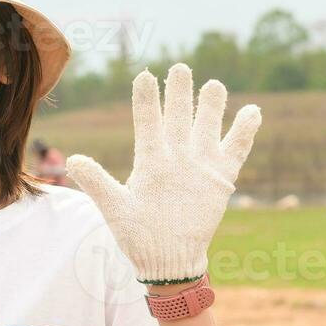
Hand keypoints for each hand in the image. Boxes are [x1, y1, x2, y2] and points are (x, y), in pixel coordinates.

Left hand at [65, 63, 261, 283]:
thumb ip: (97, 183)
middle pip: (178, 117)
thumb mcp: (115, 209)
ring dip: (211, 107)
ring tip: (214, 85)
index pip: (148, 123)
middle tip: (179, 67)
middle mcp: (176, 156)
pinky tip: (252, 111)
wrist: (167, 258)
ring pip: (207, 127)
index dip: (147, 101)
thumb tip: (73, 161)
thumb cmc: (137, 235)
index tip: (144, 76)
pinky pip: (236, 150)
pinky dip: (244, 132)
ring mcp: (200, 164)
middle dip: (179, 93)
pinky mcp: (221, 178)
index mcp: (150, 159)